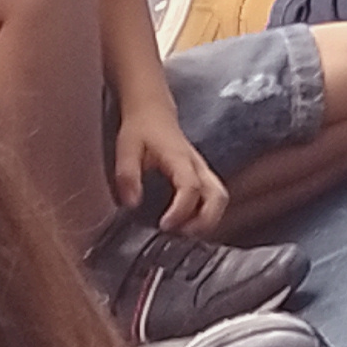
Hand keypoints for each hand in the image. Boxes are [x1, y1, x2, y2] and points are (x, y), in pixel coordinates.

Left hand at [111, 101, 226, 234]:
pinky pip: (214, 197)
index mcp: (179, 158)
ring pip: (220, 198)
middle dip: (205, 221)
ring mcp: (203, 170)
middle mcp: (197, 165)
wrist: (152, 111)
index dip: (181, 210)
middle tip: (182, 235)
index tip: (165, 226)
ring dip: (209, 219)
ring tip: (185, 232)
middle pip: (218, 196)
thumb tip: (131, 203)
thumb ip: (127, 175)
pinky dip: (207, 214)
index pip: (190, 187)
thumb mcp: (126, 149)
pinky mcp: (202, 175)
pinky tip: (187, 223)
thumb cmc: (141, 129)